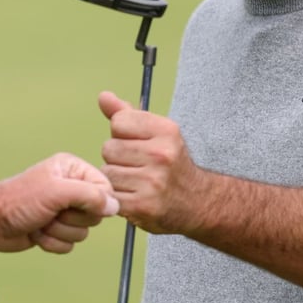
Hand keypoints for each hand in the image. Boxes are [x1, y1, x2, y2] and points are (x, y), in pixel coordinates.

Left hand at [0, 153, 118, 253]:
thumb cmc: (18, 200)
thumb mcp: (56, 192)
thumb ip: (88, 195)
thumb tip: (114, 206)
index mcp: (72, 169)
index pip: (105, 189)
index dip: (95, 203)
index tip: (74, 205)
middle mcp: (70, 188)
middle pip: (95, 213)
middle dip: (72, 219)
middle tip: (52, 212)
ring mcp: (63, 210)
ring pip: (83, 232)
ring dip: (60, 232)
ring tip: (41, 222)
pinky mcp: (55, 229)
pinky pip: (70, 244)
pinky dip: (52, 242)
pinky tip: (37, 233)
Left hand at [98, 91, 204, 234]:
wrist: (198, 202)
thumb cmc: (172, 163)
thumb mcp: (158, 133)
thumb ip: (127, 114)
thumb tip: (103, 96)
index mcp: (166, 131)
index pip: (118, 122)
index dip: (122, 133)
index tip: (137, 143)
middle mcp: (161, 155)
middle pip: (109, 148)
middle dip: (117, 157)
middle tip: (137, 166)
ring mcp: (152, 182)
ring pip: (107, 172)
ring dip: (116, 177)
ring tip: (136, 181)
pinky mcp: (143, 206)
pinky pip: (111, 193)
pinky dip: (118, 196)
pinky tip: (134, 195)